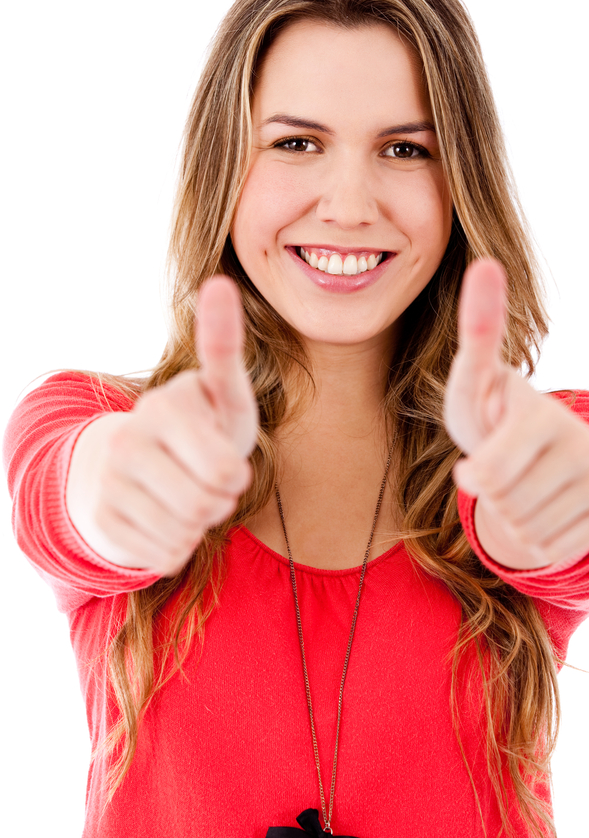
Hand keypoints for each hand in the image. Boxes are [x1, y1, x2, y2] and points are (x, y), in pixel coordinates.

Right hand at [66, 277, 257, 575]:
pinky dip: (177, 546)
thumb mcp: (224, 392)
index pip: (225, 470)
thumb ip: (224, 346)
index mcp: (165, 408)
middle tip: (213, 482)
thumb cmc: (203, 427)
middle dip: (221, 500)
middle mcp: (129, 441)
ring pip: (184, 532)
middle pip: (207, 504)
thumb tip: (220, 281)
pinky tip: (167, 519)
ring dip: (200, 523)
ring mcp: (110, 482)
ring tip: (191, 496)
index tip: (228, 466)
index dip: (235, 475)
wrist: (144, 467)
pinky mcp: (103, 521)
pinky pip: (162, 556)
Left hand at [444, 259, 588, 569]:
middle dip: (492, 497)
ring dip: (511, 518)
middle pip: (506, 507)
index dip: (474, 478)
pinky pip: (552, 550)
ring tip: (519, 485)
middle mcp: (579, 446)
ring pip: (528, 533)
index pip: (490, 474)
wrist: (539, 452)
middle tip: (501, 471)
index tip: (472, 468)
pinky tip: (541, 505)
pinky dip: (536, 538)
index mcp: (541, 415)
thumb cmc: (493, 413)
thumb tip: (486, 263)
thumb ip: (476, 331)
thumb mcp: (473, 380)